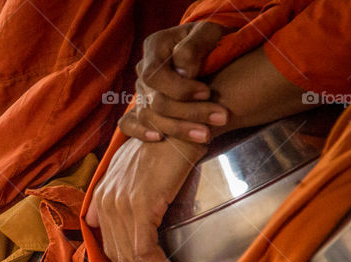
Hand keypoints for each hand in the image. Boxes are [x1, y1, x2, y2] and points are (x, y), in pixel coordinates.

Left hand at [87, 137, 206, 261]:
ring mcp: (120, 205)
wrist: (183, 121)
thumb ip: (124, 201)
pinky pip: (145, 247)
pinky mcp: (139, 204)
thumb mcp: (138, 175)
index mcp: (102, 201)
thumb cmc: (167, 147)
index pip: (113, 250)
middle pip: (121, 260)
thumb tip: (119, 228)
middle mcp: (105, 204)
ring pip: (134, 259)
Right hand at [119, 21, 227, 143]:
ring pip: (148, 117)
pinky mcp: (142, 107)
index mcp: (155, 47)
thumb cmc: (211, 39)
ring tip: (206, 135)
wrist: (209, 50)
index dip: (179, 88)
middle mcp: (144, 70)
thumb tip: (183, 73)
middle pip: (155, 101)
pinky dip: (140, 133)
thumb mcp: (208, 33)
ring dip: (177, 129)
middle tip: (221, 117)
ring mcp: (141, 90)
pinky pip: (128, 124)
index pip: (154, 75)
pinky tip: (160, 139)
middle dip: (189, 113)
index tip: (207, 92)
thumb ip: (194, 47)